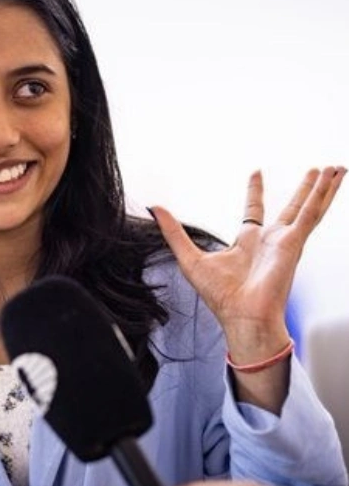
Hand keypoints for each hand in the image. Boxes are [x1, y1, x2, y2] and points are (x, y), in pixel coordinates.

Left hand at [149, 167, 345, 361]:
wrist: (243, 317)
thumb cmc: (221, 298)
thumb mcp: (189, 257)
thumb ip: (173, 232)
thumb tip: (155, 208)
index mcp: (248, 244)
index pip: (254, 211)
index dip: (255, 192)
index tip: (256, 174)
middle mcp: (270, 241)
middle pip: (291, 207)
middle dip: (304, 189)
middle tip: (315, 169)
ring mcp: (285, 241)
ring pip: (308, 207)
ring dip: (322, 187)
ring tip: (335, 167)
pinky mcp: (294, 243)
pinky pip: (311, 213)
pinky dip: (323, 195)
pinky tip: (333, 178)